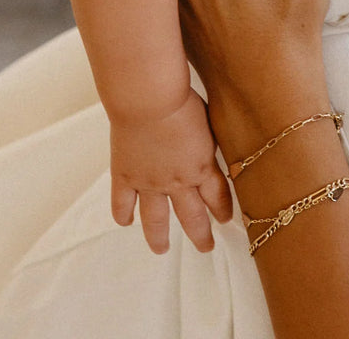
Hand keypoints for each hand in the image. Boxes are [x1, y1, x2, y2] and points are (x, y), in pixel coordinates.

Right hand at [109, 87, 232, 253]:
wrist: (150, 99)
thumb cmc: (182, 101)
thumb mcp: (208, 121)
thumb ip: (208, 141)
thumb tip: (209, 149)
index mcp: (201, 166)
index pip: (217, 197)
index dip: (222, 210)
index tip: (225, 220)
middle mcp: (177, 182)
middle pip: (192, 217)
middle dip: (201, 235)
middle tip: (206, 247)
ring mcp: (149, 183)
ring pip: (156, 220)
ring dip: (159, 238)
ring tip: (161, 249)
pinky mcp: (125, 176)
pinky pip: (122, 204)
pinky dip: (123, 215)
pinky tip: (126, 222)